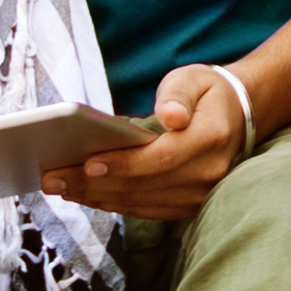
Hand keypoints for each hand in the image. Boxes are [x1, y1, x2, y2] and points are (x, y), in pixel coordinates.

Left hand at [60, 65, 249, 223]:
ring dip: (96, 197)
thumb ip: (177, 95)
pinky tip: (85, 195)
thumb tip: (171, 116)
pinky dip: (112, 203)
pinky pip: (144, 210)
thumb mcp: (193, 80)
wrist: (238, 118)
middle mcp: (209, 173)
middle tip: (52, 179)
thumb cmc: (205, 94)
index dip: (123, 164)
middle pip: (143, 185)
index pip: (161, 158)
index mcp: (211, 138)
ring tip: (59, 188)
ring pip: (139, 202)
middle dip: (93, 184)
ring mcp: (200, 195)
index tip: (86, 164)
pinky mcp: (188, 206)